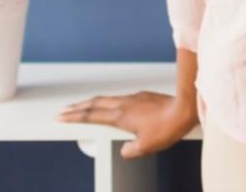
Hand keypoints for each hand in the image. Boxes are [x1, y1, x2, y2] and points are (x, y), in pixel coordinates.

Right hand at [55, 90, 197, 158]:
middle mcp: (123, 104)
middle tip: (65, 110)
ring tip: (83, 106)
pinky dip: (107, 101)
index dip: (74, 117)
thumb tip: (124, 150)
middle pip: (94, 104)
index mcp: (119, 116)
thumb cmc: (167, 128)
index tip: (61, 117)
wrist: (184, 108)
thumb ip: (130, 151)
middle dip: (77, 107)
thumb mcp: (146, 147)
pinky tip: (111, 105)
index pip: (90, 116)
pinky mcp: (143, 95)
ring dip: (92, 102)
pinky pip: (119, 97)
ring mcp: (133, 97)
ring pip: (106, 98)